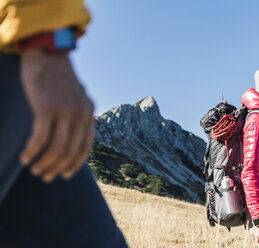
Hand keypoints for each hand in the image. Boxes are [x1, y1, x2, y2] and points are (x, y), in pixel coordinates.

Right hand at [20, 49, 93, 182]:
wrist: (48, 52)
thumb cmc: (59, 78)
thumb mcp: (75, 97)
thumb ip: (77, 116)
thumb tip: (72, 139)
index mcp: (89, 113)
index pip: (86, 147)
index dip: (75, 164)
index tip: (65, 175)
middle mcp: (81, 113)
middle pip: (70, 151)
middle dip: (58, 168)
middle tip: (45, 177)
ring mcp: (65, 110)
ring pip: (56, 148)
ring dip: (45, 164)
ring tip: (34, 170)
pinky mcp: (46, 107)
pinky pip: (39, 139)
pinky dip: (32, 152)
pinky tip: (24, 158)